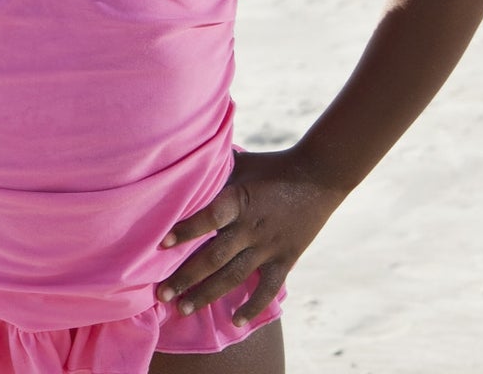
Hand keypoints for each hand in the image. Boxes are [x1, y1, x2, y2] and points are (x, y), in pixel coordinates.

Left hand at [156, 148, 344, 324]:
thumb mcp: (240, 164)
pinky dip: (253, 306)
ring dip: (207, 295)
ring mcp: (268, 246)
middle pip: (214, 257)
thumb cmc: (273, 166)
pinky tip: (236, 322)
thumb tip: (182, 160)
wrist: (320, 175)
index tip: (162, 244)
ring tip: (183, 309)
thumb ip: (214, 171)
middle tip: (162, 294)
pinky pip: (268, 288)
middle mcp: (251, 227)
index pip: (209, 218)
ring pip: (234, 277)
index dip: (186, 230)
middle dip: (186, 277)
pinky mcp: (285, 259)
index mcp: (239, 200)